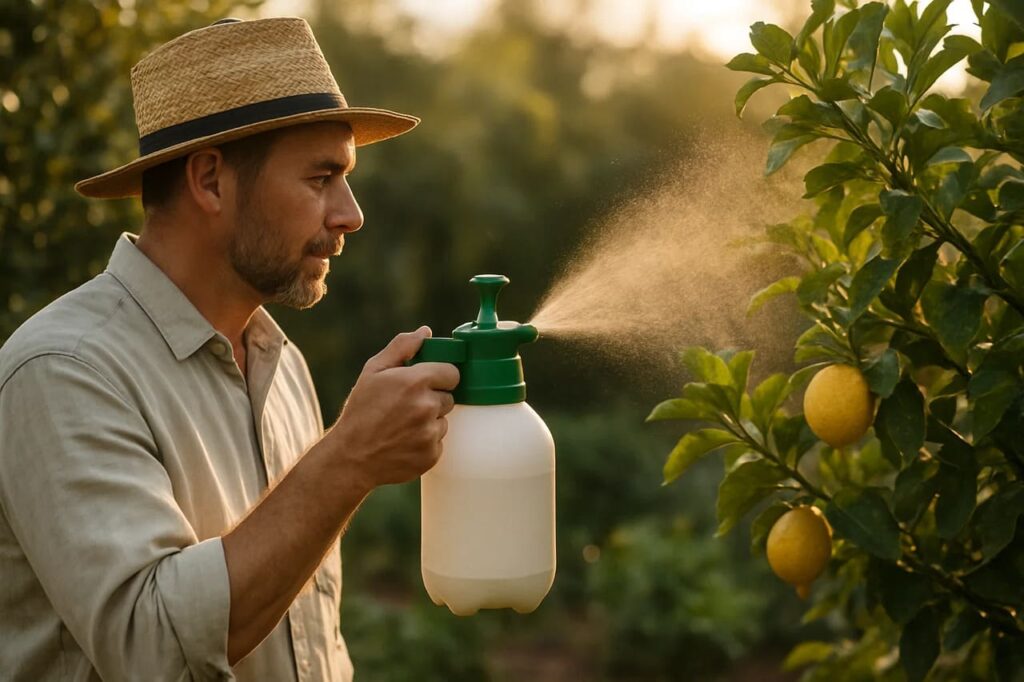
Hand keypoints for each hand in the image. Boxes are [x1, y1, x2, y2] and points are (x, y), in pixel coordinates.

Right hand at [328, 326, 458, 492]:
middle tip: (407, 406)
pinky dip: (426, 442)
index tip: (427, 382)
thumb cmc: (360, 411)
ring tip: (403, 426)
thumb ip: (401, 347)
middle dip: (433, 399)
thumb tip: (425, 332)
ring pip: (444, 420)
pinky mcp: (432, 455)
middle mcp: (427, 406)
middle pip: (449, 397)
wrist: (351, 458)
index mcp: (415, 382)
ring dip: (430, 421)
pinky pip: (439, 442)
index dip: (440, 376)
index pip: (452, 373)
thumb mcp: (373, 371)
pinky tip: (405, 442)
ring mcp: (430, 433)